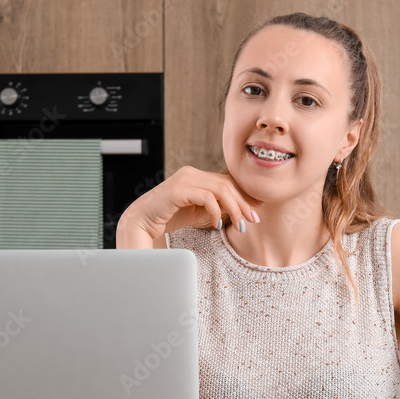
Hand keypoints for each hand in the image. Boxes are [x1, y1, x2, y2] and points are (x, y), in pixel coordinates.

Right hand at [121, 166, 261, 240]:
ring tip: (240, 225)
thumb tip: (239, 209)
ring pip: (221, 190)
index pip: (226, 182)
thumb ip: (214, 206)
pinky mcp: (179, 190)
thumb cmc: (168, 217)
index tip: (258, 209)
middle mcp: (191, 173)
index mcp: (196, 175)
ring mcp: (184, 179)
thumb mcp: (197, 211)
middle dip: (244, 203)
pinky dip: (216, 211)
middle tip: (254, 219)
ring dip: (234, 209)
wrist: (141, 222)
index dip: (244, 195)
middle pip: (227, 184)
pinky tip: (216, 225)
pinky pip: (206, 198)